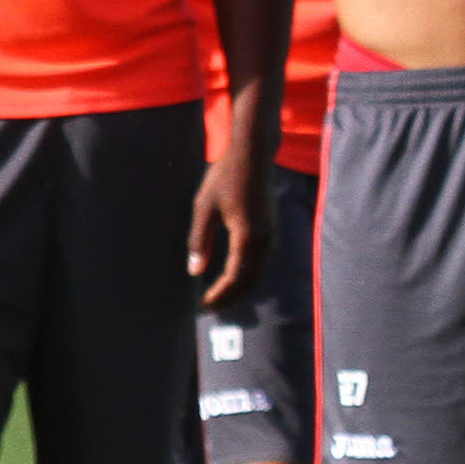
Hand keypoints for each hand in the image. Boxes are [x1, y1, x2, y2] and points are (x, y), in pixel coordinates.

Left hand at [187, 152, 268, 307]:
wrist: (254, 155)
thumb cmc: (225, 177)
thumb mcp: (204, 208)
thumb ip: (199, 241)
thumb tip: (194, 271)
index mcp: (247, 237)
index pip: (234, 276)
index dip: (219, 294)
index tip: (203, 305)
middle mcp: (263, 240)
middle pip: (250, 280)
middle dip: (231, 297)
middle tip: (210, 308)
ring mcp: (270, 235)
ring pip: (257, 272)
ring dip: (239, 288)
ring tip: (220, 296)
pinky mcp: (269, 229)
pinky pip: (261, 261)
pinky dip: (247, 274)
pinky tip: (234, 275)